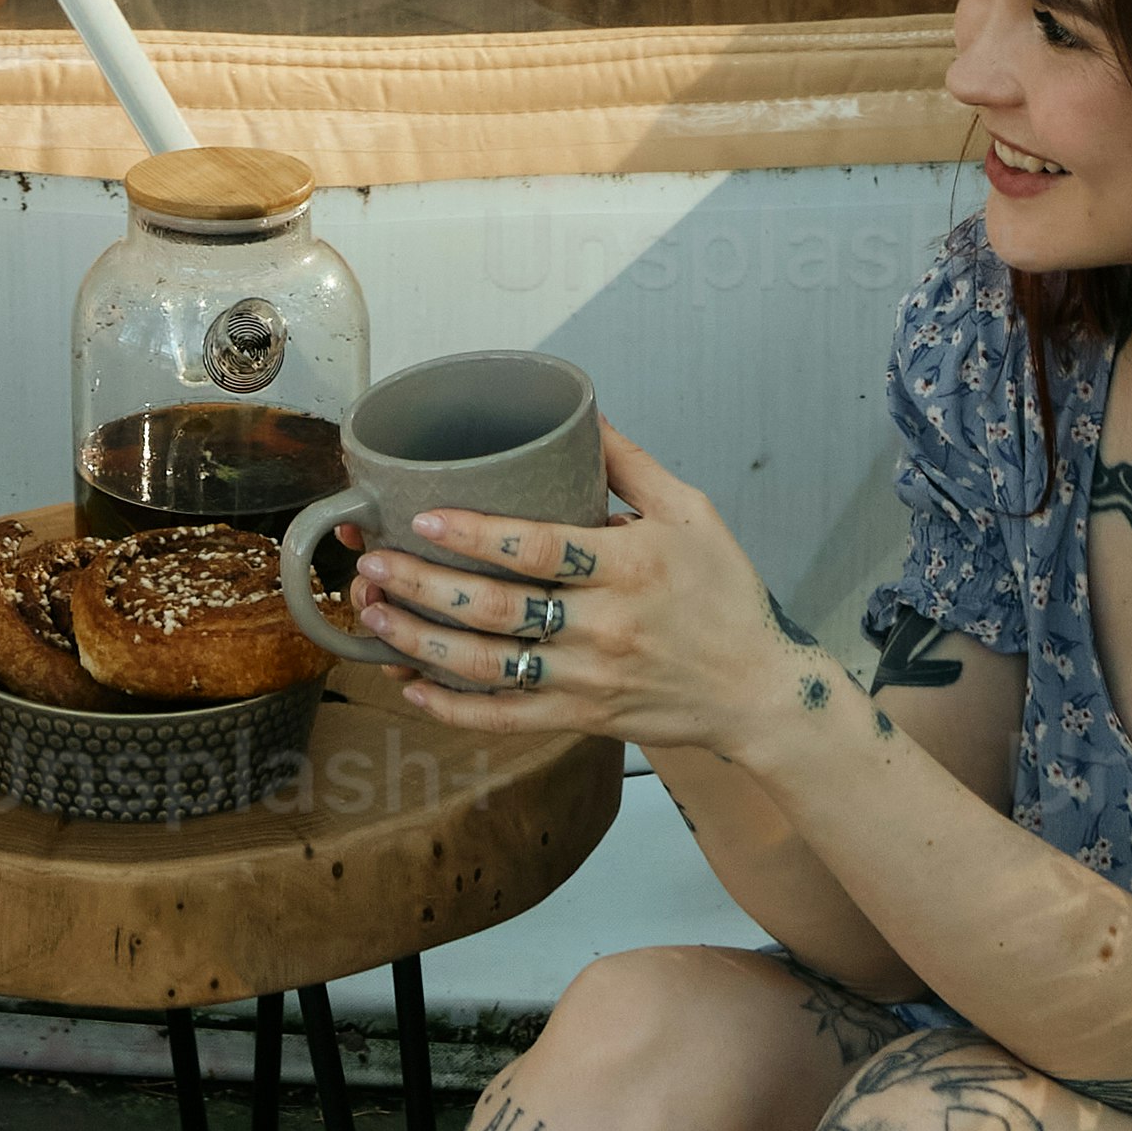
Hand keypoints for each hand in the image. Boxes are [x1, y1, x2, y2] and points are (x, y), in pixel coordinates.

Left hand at [343, 430, 804, 761]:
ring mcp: (591, 679)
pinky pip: (507, 719)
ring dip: (422, 644)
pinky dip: (454, 710)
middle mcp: (606, 626)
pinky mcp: (584, 718)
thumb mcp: (691, 511)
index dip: (476, 536)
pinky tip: (410, 687)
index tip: (424, 519)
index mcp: (631, 566)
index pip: (539, 549)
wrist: (760, 690)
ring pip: (490, 667)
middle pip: (499, 609)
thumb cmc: (726, 592)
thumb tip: (580, 411)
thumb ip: (630, 463)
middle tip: (371, 566)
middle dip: (425, 587)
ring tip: (372, 616)